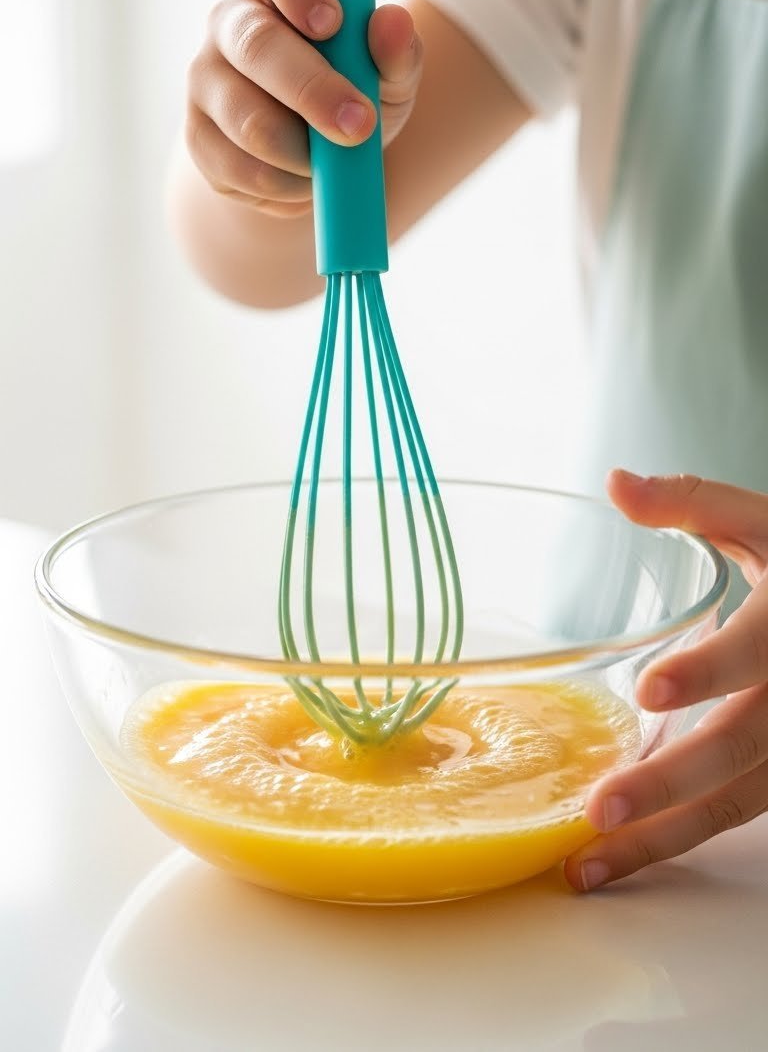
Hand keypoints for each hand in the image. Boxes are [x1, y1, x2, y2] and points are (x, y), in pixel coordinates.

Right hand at [185, 0, 421, 217]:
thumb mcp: (389, 74)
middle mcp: (230, 23)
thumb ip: (397, 50)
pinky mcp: (198, 138)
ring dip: (305, 152)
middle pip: (256, 45)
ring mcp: (205, 80)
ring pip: (248, 120)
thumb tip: (392, 22)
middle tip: (360, 124)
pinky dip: (286, 185)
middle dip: (313, 90)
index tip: (333, 22)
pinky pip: (241, 168)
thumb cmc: (354, 93)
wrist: (316, 160)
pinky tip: (305, 179)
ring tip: (335, 160)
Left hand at [565, 469, 767, 890]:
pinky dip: (677, 840)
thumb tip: (615, 484)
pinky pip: (734, 816)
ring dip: (662, 837)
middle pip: (737, 748)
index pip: (751, 652)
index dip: (705, 672)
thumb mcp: (763, 522)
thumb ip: (693, 503)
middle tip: (600, 806)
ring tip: (587, 862)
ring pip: (735, 803)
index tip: (649, 690)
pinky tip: (620, 856)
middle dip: (669, 782)